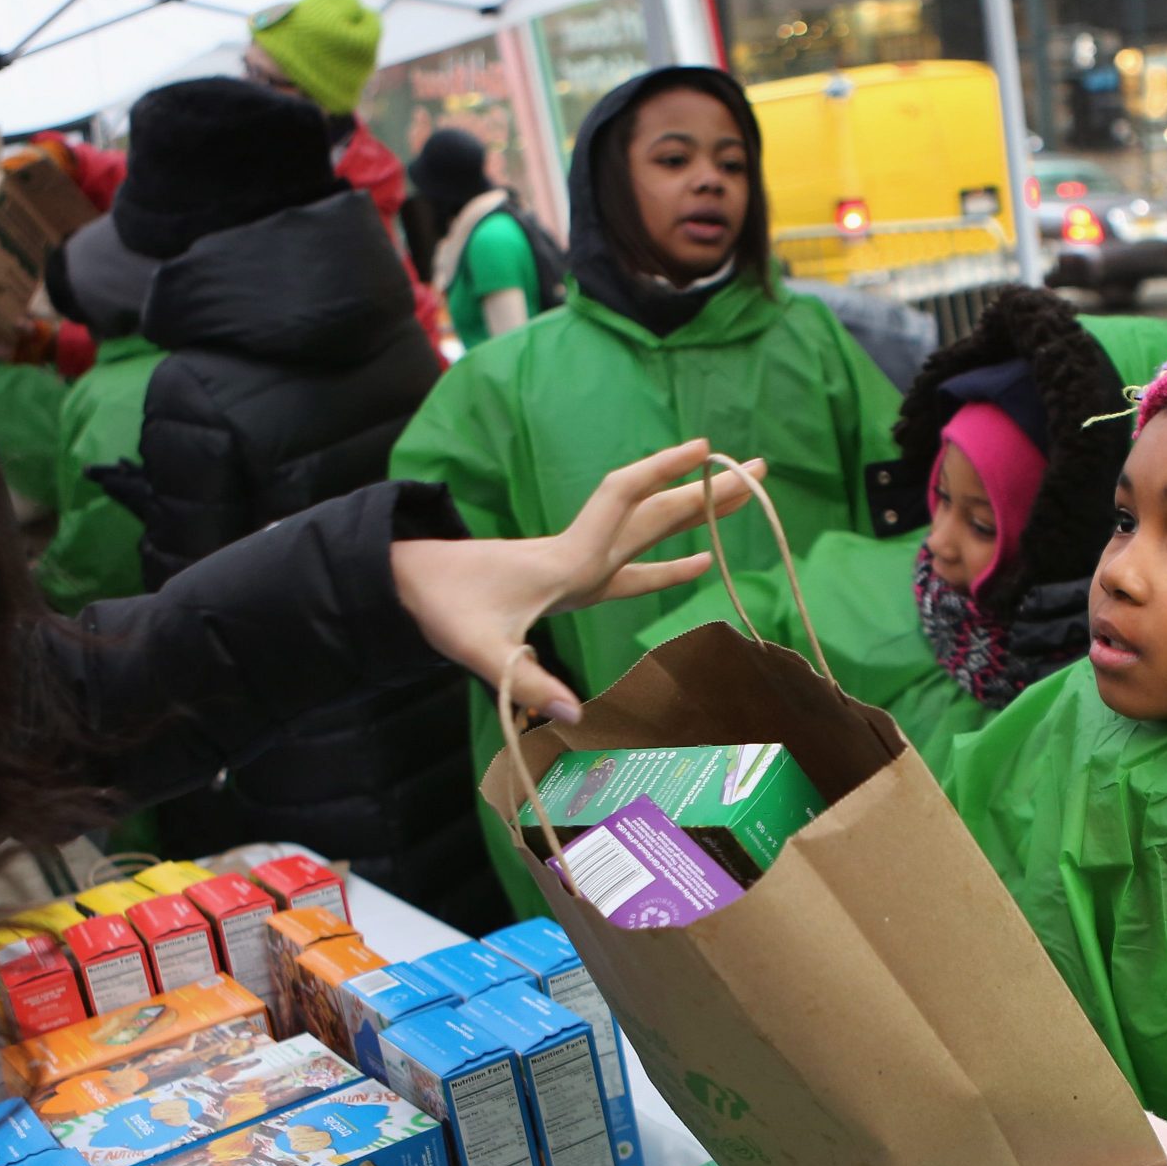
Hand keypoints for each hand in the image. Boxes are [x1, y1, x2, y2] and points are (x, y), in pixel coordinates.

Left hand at [390, 440, 756, 721]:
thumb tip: (573, 714)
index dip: (664, 474)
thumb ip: (527, 683)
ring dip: (693, 517)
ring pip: (648, 533)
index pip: (623, 501)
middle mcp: (582, 555)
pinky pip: (633, 566)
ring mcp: (580, 567)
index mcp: (567, 561)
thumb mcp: (481, 650)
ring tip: (739, 498)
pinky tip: (698, 561)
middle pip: (655, 514)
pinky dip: (668, 562)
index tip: (706, 451)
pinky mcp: (573, 582)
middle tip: (758, 471)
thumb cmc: (441, 608)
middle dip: (706, 493)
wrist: (408, 584)